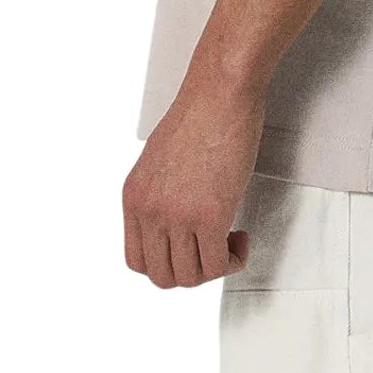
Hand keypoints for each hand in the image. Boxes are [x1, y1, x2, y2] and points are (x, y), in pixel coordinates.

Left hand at [122, 75, 263, 288]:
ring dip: (215, 268)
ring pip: (190, 277)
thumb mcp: (159, 162)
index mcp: (133, 198)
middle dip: (191, 271)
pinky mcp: (210, 216)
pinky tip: (239, 239)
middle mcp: (150, 211)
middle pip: (162, 276)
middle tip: (211, 251)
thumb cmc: (199, 116)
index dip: (166, 264)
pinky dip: (233, 260)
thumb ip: (160, 195)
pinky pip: (218, 264)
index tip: (186, 251)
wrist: (219, 95)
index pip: (136, 260)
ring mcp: (177, 216)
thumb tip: (176, 217)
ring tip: (229, 242)